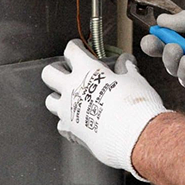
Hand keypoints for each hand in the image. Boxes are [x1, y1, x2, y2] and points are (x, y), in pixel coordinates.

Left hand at [42, 40, 168, 179]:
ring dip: (58, 97)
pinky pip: (61, 124)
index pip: (72, 50)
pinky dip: (68, 122)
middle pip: (49, 73)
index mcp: (87, 71)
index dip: (75, 46)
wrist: (135, 138)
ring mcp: (68, 111)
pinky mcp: (70, 130)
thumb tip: (126, 61)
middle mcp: (72, 89)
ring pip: (50, 100)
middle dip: (57, 70)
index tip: (78, 47)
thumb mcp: (135, 80)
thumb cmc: (135, 106)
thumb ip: (126, 68)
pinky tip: (80, 121)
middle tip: (67, 71)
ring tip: (71, 98)